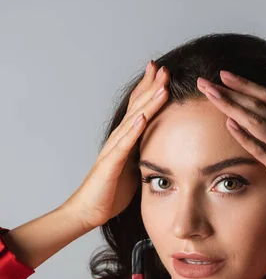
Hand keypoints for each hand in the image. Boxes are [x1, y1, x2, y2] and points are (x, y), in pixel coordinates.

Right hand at [62, 61, 169, 230]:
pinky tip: (143, 117)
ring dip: (147, 102)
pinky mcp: (110, 165)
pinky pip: (124, 145)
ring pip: (133, 121)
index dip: (149, 90)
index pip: (139, 109)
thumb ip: (144, 154)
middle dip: (150, 86)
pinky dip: (133, 130)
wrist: (89, 210)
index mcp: (125, 141)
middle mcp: (117, 140)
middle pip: (136, 107)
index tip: (163, 73)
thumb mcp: (134, 169)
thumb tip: (161, 148)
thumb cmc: (110, 192)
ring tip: (161, 85)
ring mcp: (113, 150)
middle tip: (163, 67)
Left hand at [196, 71, 265, 231]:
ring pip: (255, 120)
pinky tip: (228, 124)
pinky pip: (260, 148)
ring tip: (211, 94)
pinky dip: (244, 135)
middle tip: (206, 81)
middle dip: (230, 91)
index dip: (246, 84)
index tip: (225, 75)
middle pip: (257, 104)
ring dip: (231, 106)